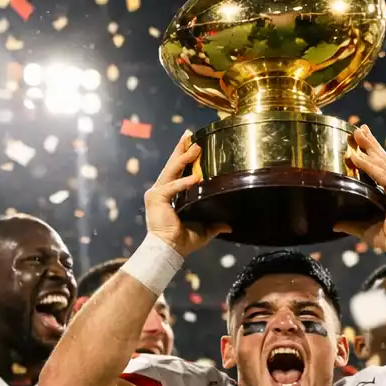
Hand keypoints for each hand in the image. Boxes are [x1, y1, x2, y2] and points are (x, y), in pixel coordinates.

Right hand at [145, 132, 230, 255]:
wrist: (169, 251)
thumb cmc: (182, 241)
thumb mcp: (204, 229)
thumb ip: (215, 224)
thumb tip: (229, 226)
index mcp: (170, 195)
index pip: (177, 171)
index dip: (184, 157)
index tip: (192, 144)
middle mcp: (161, 190)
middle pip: (173, 165)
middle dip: (182, 149)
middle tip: (189, 134)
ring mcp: (156, 193)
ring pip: (172, 170)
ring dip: (184, 157)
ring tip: (196, 147)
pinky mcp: (156, 198)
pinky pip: (173, 187)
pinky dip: (184, 182)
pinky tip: (196, 177)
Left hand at [337, 125, 385, 251]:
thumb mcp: (363, 227)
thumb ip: (350, 223)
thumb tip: (335, 224)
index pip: (377, 165)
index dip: (368, 152)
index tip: (359, 139)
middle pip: (380, 157)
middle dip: (369, 141)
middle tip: (358, 127)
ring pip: (380, 160)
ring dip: (368, 145)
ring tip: (357, 132)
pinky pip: (380, 173)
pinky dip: (367, 164)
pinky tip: (356, 155)